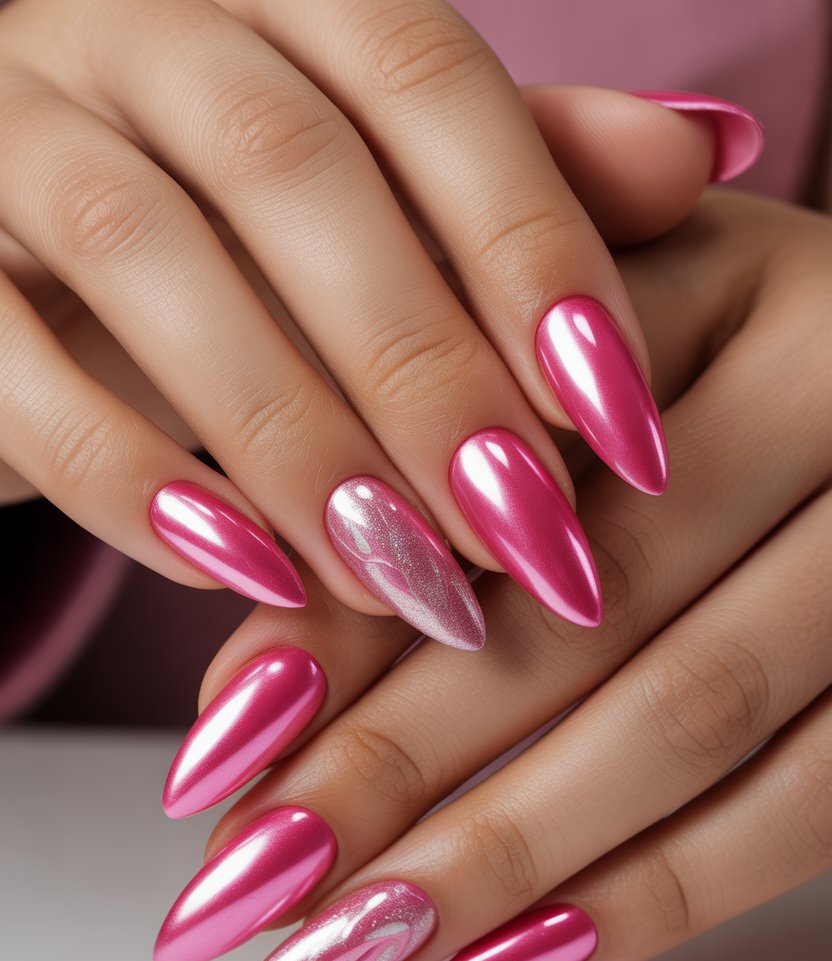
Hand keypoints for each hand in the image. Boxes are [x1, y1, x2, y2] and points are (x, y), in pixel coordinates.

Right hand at [0, 0, 755, 637]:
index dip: (534, 247)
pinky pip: (11, 362)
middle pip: (292, 167)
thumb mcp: (371, 201)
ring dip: (294, 437)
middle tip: (524, 538)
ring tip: (400, 579)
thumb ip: (509, 174)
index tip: (623, 424)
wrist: (8, 262)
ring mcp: (6, 130)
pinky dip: (130, 478)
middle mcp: (129, 26)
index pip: (422, 77)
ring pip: (150, 253)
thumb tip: (703, 155)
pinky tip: (239, 572)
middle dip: (425, 369)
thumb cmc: (222, 235)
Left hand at [154, 190, 830, 960]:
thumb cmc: (660, 362)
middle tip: (248, 886)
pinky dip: (654, 901)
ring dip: (508, 861)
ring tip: (345, 955)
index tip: (210, 762)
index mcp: (712, 275)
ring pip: (699, 723)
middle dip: (400, 767)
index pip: (499, 472)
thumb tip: (248, 705)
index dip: (347, 625)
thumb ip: (403, 490)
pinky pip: (810, 809)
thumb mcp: (539, 363)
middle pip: (593, 610)